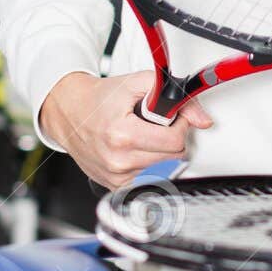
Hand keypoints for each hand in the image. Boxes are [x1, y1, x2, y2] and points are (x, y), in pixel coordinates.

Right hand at [39, 70, 212, 190]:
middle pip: (172, 158)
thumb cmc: (99, 100)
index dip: (179, 126)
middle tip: (158, 127)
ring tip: (146, 138)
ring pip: (163, 171)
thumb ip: (175, 96)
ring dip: (161, 155)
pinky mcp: (115, 187)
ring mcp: (116, 176)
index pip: (174, 142)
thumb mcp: (137, 84)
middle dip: (172, 140)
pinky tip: (138, 152)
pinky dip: (150, 167)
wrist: (69, 112)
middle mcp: (118, 160)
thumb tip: (202, 119)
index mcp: (122, 135)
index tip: (171, 118)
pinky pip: (149, 181)